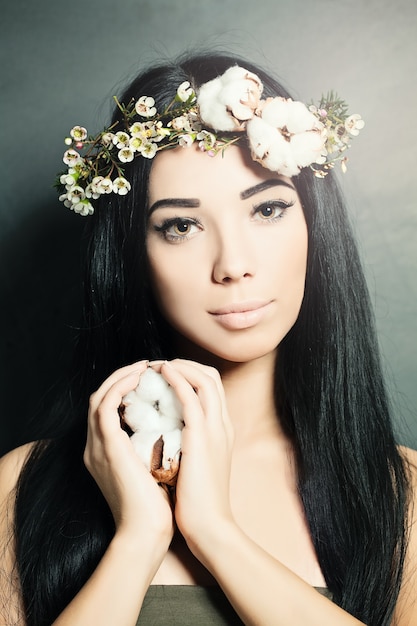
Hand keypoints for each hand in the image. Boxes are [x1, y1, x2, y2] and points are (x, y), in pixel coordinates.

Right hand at [84, 361, 173, 552]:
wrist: (148, 532)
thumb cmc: (157, 506)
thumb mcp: (153, 468)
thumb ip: (153, 448)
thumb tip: (173, 429)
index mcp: (107, 452)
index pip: (109, 409)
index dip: (126, 388)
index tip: (151, 378)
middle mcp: (96, 447)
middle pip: (100, 397)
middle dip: (122, 377)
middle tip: (147, 366)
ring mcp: (97, 447)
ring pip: (98, 395)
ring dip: (120, 376)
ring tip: (144, 367)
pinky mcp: (107, 447)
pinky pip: (105, 406)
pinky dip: (120, 386)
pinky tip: (139, 378)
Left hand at [156, 359, 234, 553]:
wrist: (210, 526)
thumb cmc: (198, 502)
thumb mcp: (196, 466)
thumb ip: (188, 446)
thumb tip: (167, 435)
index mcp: (222, 431)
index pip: (212, 388)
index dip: (190, 374)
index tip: (167, 375)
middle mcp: (223, 424)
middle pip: (212, 376)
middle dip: (186, 364)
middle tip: (160, 365)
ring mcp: (215, 428)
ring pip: (205, 379)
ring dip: (181, 365)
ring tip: (158, 364)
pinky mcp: (202, 436)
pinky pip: (192, 396)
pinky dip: (178, 378)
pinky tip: (163, 372)